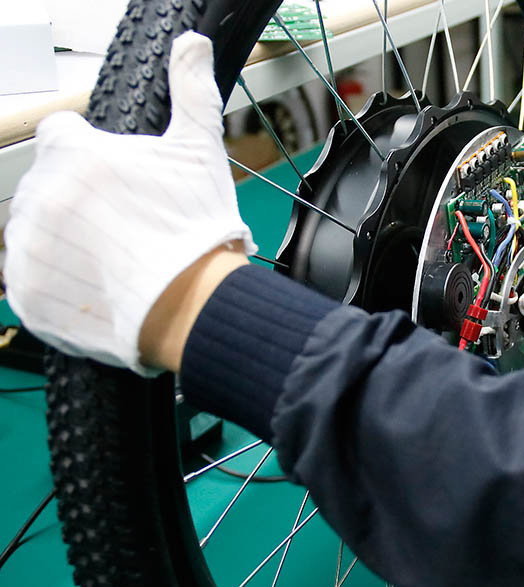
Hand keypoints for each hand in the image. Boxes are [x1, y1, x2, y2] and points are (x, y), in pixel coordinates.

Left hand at [4, 32, 254, 375]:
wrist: (191, 306)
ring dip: (62, 237)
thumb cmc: (196, 232)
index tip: (109, 176)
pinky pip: (27, 277)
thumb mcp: (201, 153)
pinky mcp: (25, 291)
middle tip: (121, 223)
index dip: (88, 152)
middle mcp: (43, 197)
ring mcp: (29, 247)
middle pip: (47, 184)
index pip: (60, 134)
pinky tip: (96, 281)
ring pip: (33, 229)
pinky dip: (56, 280)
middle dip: (76, 198)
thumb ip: (191, 92)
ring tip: (111, 255)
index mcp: (78, 156)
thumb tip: (192, 45)